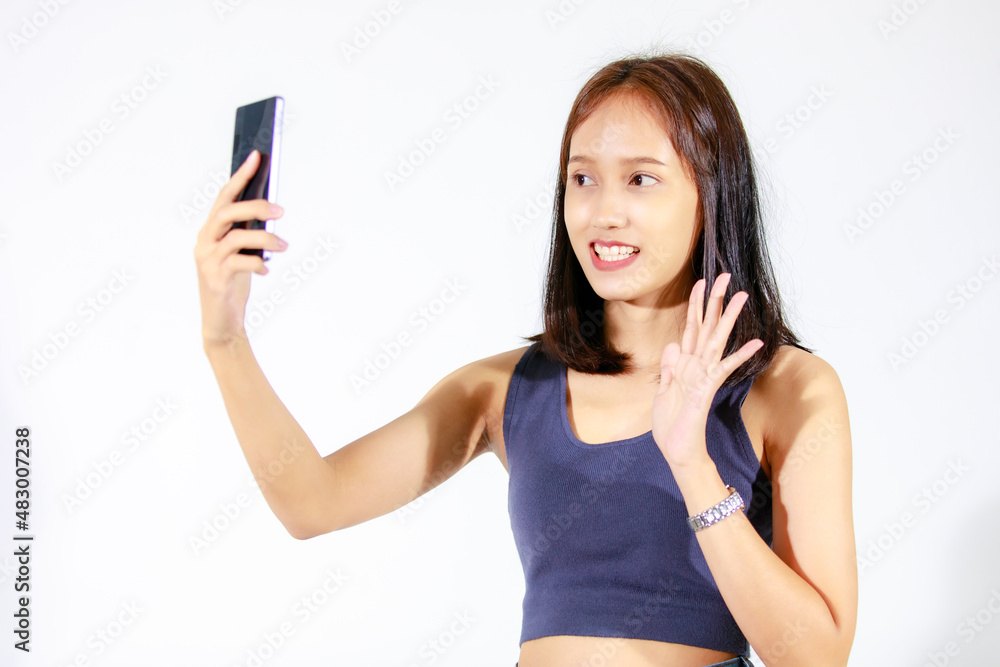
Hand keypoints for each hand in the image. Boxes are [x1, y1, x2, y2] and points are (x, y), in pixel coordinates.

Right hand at [193, 149, 287, 347]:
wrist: (221, 323)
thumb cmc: (232, 285)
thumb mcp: (241, 255)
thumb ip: (248, 235)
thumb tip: (270, 214)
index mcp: (210, 232)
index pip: (224, 197)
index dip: (240, 176)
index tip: (256, 157)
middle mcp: (204, 242)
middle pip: (226, 213)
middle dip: (254, 207)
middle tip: (279, 211)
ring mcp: (207, 261)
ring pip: (236, 238)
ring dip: (264, 239)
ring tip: (283, 247)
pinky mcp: (215, 279)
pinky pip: (239, 263)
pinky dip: (257, 264)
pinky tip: (266, 270)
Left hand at [651, 273, 762, 469]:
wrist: (677, 451)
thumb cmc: (671, 425)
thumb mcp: (663, 392)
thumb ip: (669, 369)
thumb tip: (674, 345)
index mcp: (685, 365)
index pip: (692, 328)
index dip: (696, 306)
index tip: (699, 282)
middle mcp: (697, 366)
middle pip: (708, 326)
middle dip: (715, 301)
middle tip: (725, 276)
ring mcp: (704, 375)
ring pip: (717, 340)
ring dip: (729, 318)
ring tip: (742, 296)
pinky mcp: (707, 388)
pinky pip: (724, 368)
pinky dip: (739, 355)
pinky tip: (755, 342)